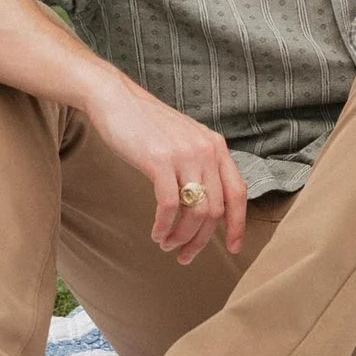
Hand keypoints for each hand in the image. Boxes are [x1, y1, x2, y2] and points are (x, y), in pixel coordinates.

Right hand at [84, 74, 246, 260]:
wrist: (117, 99)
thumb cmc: (147, 125)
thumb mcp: (184, 140)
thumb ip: (199, 165)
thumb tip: (205, 206)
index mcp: (216, 146)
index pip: (238, 193)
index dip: (238, 225)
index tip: (233, 248)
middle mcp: (206, 150)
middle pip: (215, 210)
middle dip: (201, 240)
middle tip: (184, 256)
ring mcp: (184, 155)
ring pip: (195, 212)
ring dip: (181, 237)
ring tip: (167, 245)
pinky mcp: (160, 160)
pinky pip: (170, 206)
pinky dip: (164, 226)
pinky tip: (156, 233)